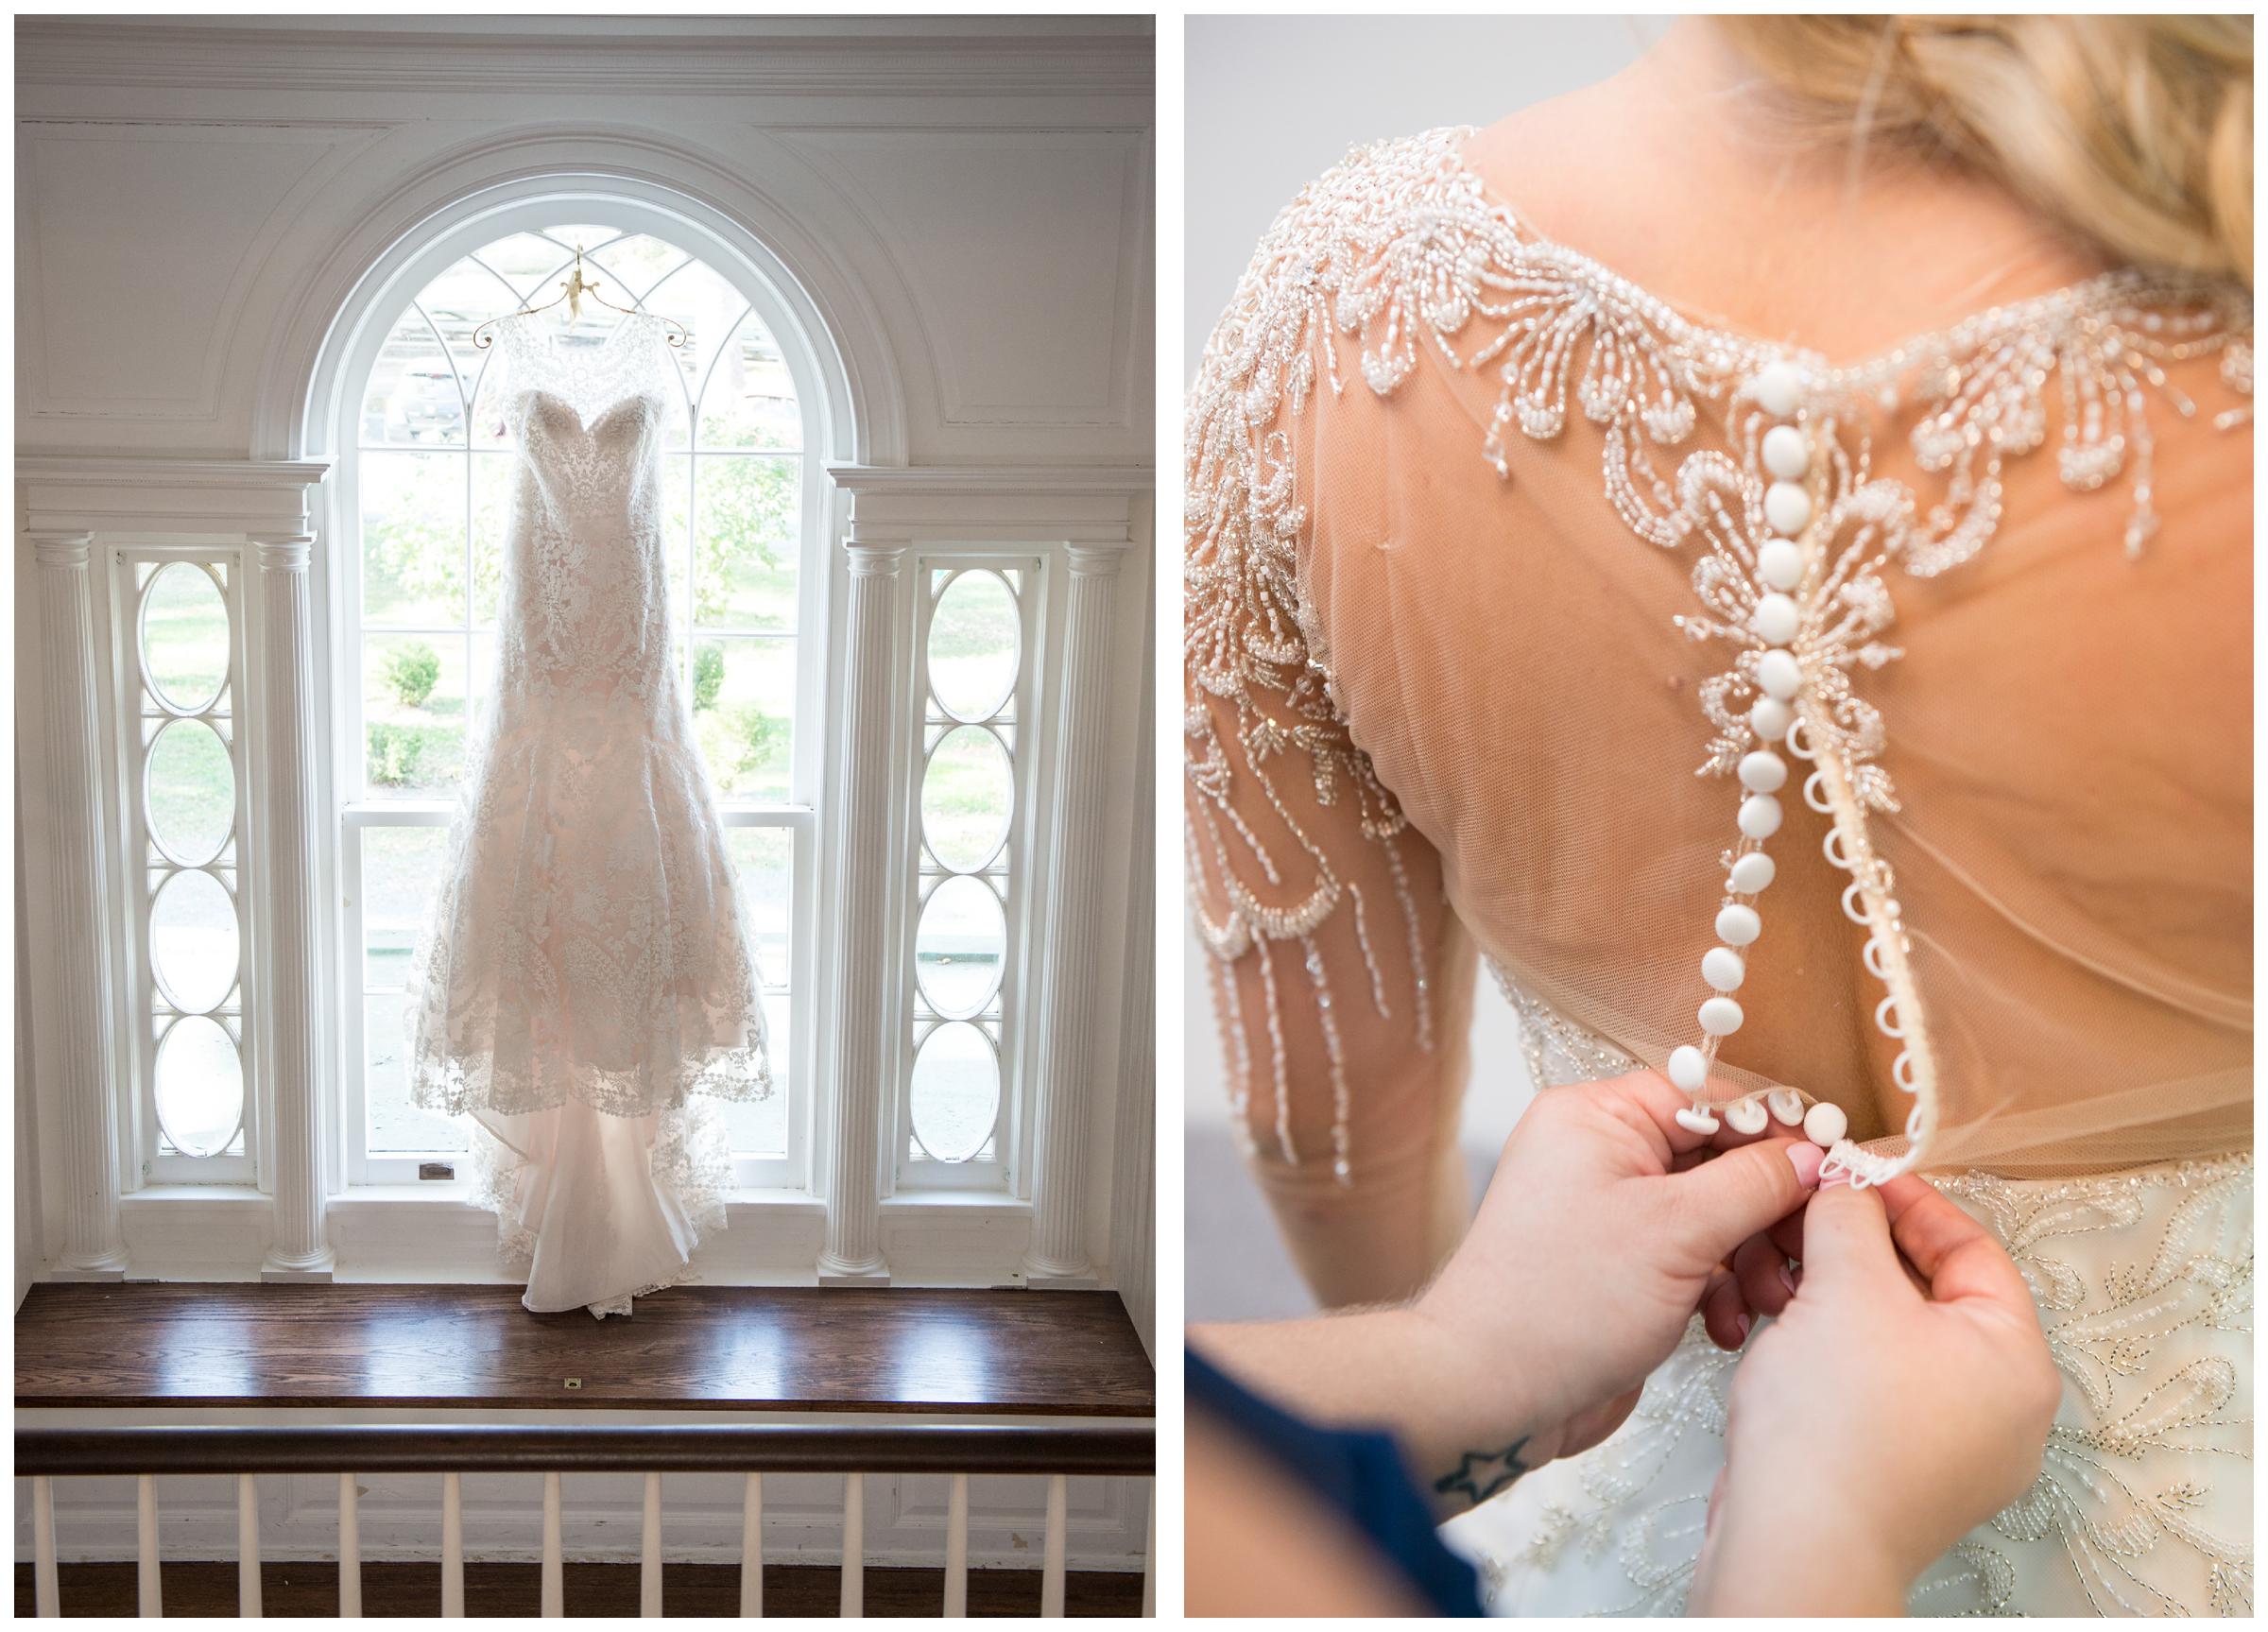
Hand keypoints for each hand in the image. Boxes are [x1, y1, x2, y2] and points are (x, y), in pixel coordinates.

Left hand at [1409, 1071, 1824, 1471]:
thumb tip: (1810, 1155)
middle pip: (1716, 1157)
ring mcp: (1611, 1213)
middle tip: (1805, 1250)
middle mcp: (1600, 1155)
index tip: (1830, 1164)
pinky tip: (1725, 1327)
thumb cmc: (1564, 1301)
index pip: (1706, 1096)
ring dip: (1751, 1257)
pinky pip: (1694, 1258)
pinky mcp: (1622, 1268)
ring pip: (1713, 1214)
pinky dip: (1720, 1288)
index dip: (1772, 1129)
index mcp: (1597, 1118)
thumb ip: (1752, 1183)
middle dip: (1766, 1209)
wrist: (1494, 1392)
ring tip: (1765, 1301)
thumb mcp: (1676, 1231)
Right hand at [1690, 1174, 2060, 1614]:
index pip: (1972, 1248)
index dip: (1907, 1199)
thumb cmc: (1838, 1422)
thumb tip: (1846, 1185)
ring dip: (1836, 1295)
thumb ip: (1849, 1216)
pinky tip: (1781, 1331)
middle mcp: (2002, 1410)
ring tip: (1782, 1273)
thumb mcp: (1845, 1285)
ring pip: (1894, 1338)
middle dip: (1861, 1249)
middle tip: (1810, 1215)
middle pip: (1932, 1293)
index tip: (1852, 1172)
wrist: (1796, 1542)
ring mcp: (1953, 1449)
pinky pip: (1872, 1384)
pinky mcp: (1899, 1471)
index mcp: (2017, 1361)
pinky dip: (1830, 1347)